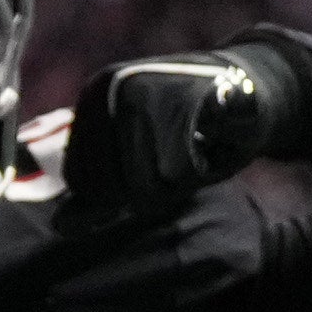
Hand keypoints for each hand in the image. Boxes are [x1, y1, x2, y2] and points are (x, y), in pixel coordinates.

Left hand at [73, 36, 311, 213]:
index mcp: (94, 97)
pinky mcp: (184, 99)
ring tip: (193, 152)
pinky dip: (200, 171)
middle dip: (148, 193)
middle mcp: (111, 87)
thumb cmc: (190, 129)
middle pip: (114, 187)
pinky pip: (179, 171)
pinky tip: (210, 147)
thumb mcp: (136, 157)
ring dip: (178, 184)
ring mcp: (145, 89)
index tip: (150, 179)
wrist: (249, 84)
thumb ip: (101, 191)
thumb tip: (61, 227)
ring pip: (147, 183)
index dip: (113, 201)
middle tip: (176, 164)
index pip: (83, 179)